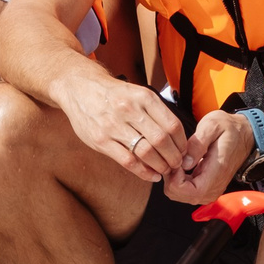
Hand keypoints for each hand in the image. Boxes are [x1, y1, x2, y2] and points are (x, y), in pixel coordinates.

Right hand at [59, 74, 187, 182]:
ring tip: (164, 170)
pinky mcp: (101, 140)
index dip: (182, 142)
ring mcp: (114, 126)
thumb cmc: (113, 94)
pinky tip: (151, 175)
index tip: (183, 151)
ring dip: (160, 166)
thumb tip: (177, 136)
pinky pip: (128, 161)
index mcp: (143, 97)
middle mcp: (129, 110)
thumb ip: (155, 111)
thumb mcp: (137, 93)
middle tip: (177, 164)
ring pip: (146, 152)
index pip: (172, 124)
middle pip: (161, 140)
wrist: (80, 88)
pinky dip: (144, 172)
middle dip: (174, 157)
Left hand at [164, 109, 253, 203]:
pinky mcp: (207, 189)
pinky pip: (185, 192)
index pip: (188, 191)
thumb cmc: (230, 129)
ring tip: (179, 160)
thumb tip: (185, 162)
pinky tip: (182, 165)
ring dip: (173, 179)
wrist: (245, 136)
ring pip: (180, 195)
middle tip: (175, 158)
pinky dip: (178, 180)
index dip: (174, 179)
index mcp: (217, 173)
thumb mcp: (213, 125)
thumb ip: (197, 144)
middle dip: (170, 178)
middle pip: (180, 195)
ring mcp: (210, 191)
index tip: (176, 160)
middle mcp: (214, 187)